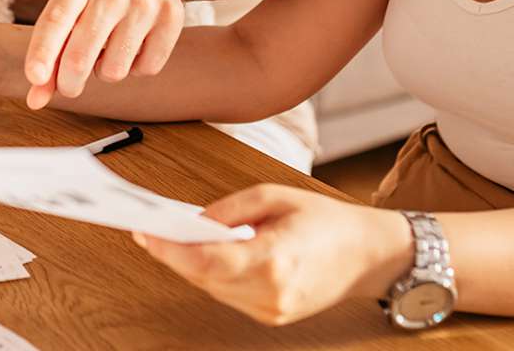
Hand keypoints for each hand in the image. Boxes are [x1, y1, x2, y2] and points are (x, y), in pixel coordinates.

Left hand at [22, 0, 186, 108]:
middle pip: (81, 54)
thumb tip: (36, 99)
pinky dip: (135, 67)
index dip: (43, 52)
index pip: (56, 19)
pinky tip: (133, 47)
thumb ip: (50, 47)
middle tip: (69, 84)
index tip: (34, 78)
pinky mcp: (172, 17)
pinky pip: (146, 69)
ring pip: (114, 69)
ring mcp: (146, 2)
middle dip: (69, 82)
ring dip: (105, 70)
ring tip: (107, 49)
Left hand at [133, 186, 413, 325]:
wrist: (367, 255)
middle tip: (152, 230)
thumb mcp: (275, 196)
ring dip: (193, 265)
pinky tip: (208, 254)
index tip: (146, 233)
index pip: (205, 262)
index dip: (170, 250)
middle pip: (203, 277)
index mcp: (274, 259)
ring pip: (212, 289)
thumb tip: (193, 221)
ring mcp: (272, 310)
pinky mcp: (272, 316)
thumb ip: (229, 209)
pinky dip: (215, 275)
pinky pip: (229, 295)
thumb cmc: (326, 220)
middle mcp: (271, 292)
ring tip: (176, 239)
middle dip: (175, 254)